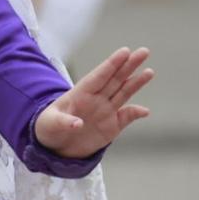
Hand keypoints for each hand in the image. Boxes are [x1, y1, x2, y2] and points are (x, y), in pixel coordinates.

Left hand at [35, 47, 154, 158]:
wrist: (56, 147)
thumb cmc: (48, 128)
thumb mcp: (50, 124)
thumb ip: (63, 122)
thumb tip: (77, 123)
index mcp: (80, 93)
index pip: (99, 76)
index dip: (111, 64)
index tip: (124, 51)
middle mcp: (96, 98)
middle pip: (116, 78)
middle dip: (129, 65)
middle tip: (144, 51)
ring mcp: (106, 110)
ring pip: (124, 93)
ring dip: (136, 83)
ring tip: (149, 72)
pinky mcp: (112, 125)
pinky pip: (126, 117)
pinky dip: (135, 113)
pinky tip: (145, 111)